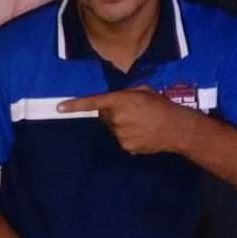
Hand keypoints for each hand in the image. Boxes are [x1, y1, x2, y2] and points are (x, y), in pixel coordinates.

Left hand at [57, 86, 195, 154]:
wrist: (177, 128)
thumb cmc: (161, 106)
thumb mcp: (143, 91)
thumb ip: (125, 93)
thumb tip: (113, 99)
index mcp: (121, 100)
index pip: (93, 102)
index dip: (75, 105)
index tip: (59, 108)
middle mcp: (117, 118)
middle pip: (104, 115)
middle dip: (113, 112)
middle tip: (133, 112)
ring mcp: (121, 134)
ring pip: (113, 128)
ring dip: (121, 125)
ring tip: (141, 123)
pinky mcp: (126, 146)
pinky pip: (121, 139)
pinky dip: (128, 136)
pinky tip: (142, 133)